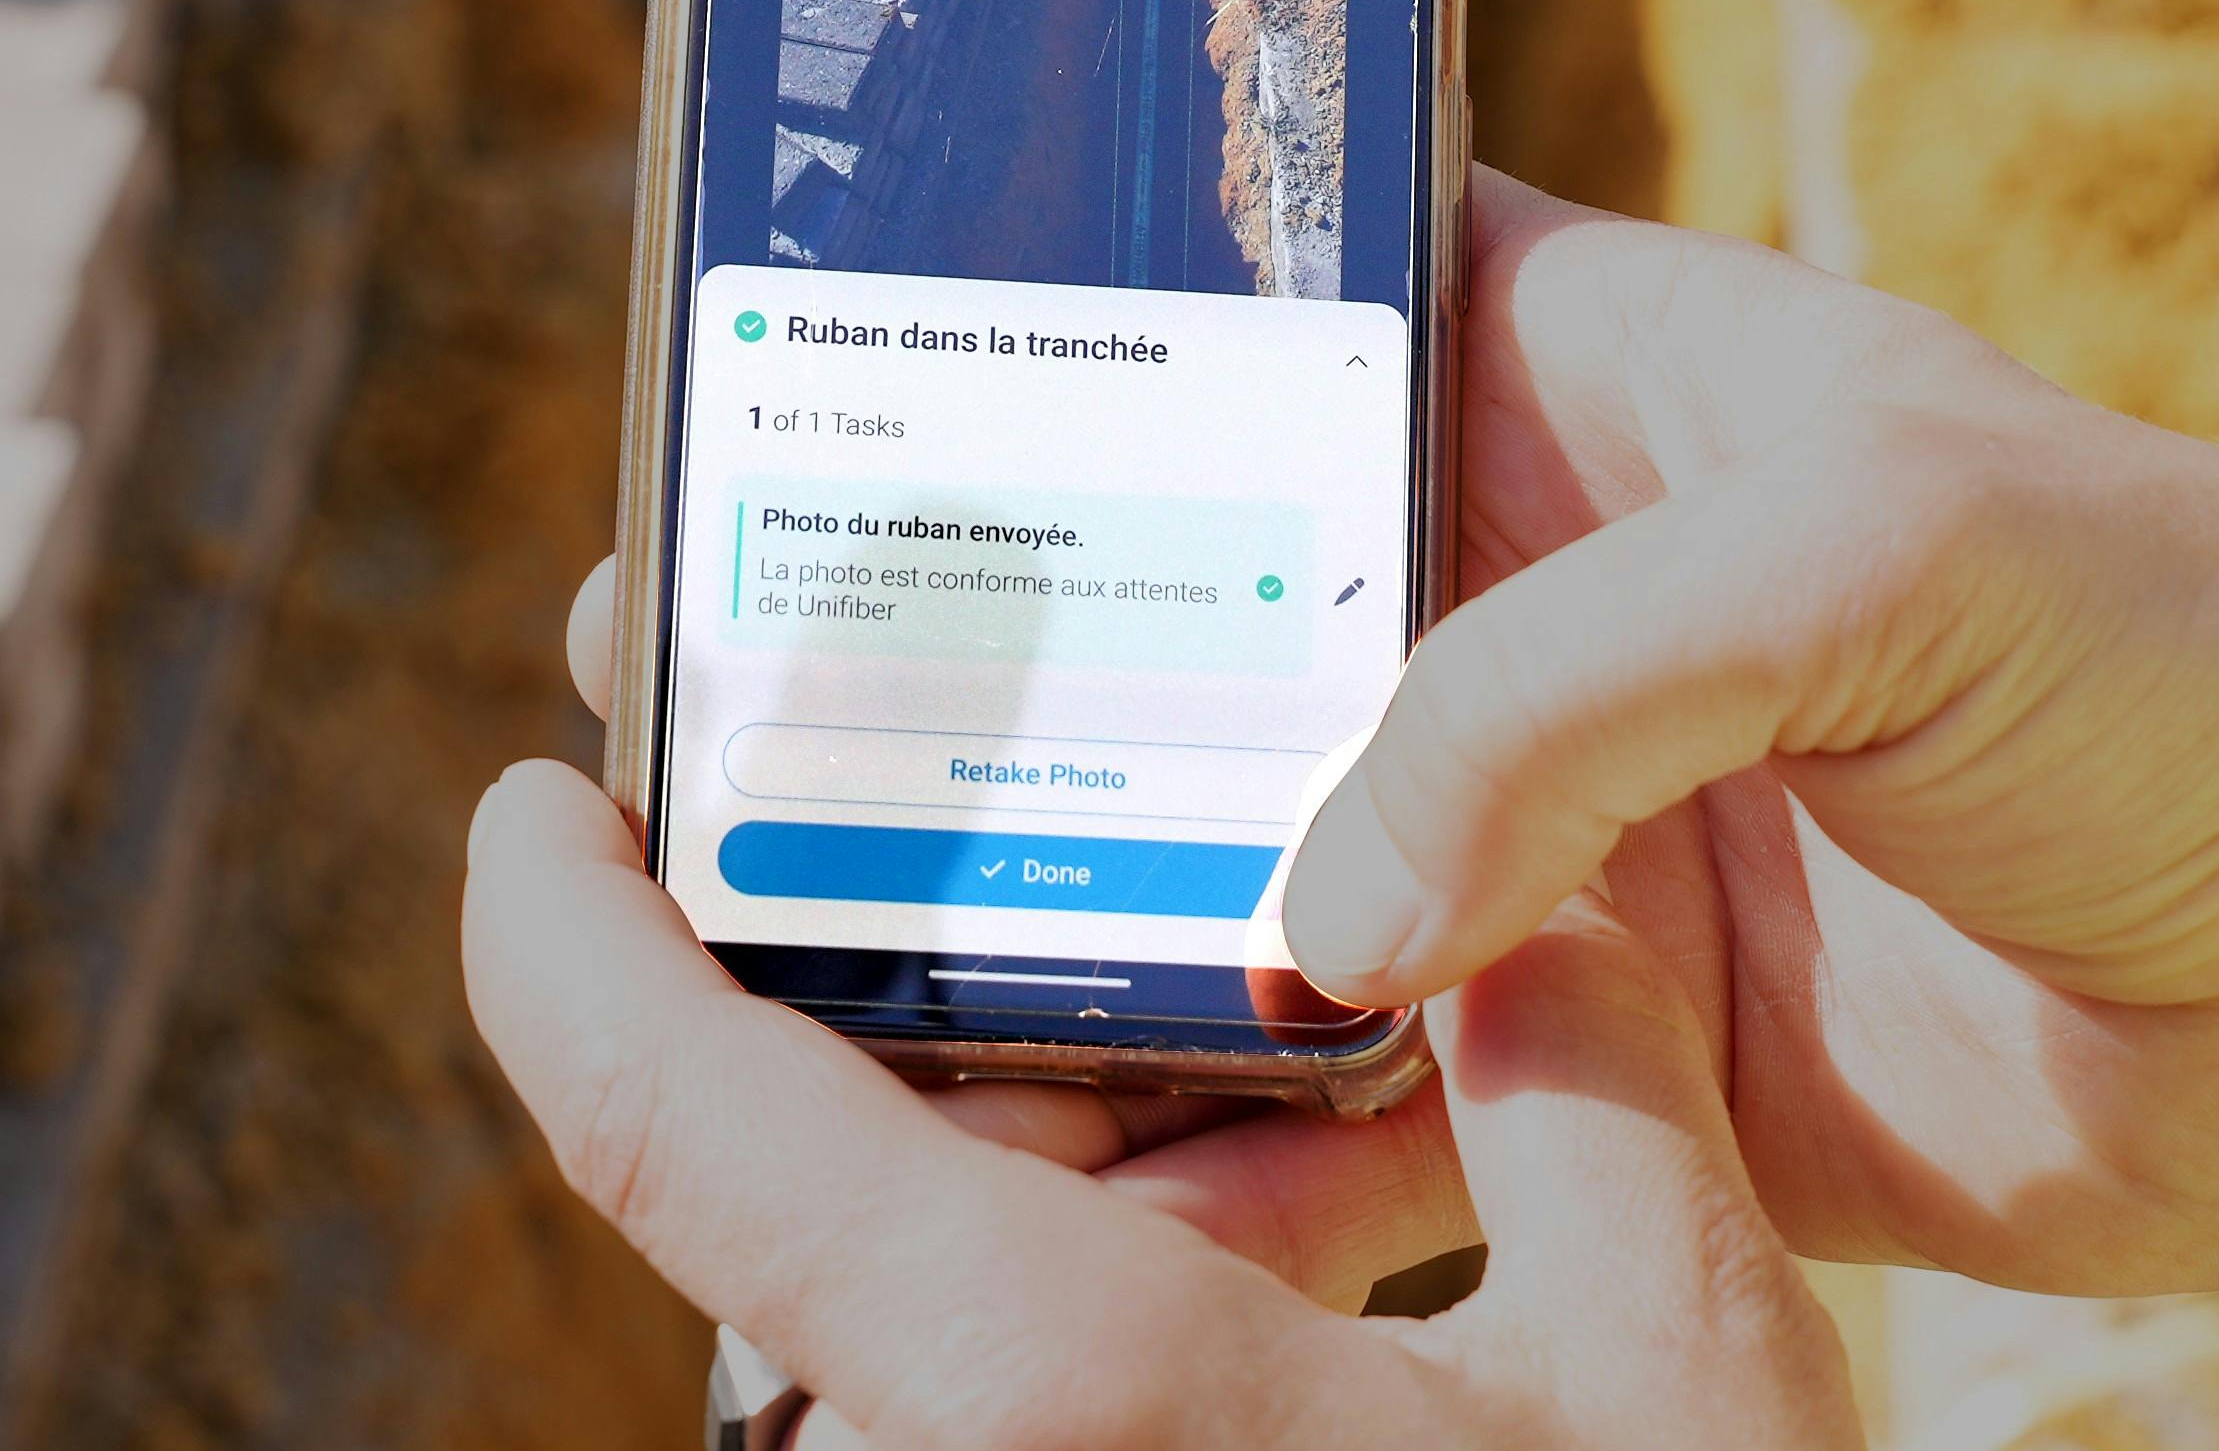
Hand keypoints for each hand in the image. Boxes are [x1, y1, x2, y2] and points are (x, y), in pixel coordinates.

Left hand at [463, 757, 1862, 1448]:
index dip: (554, 941)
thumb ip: (1585, 1089)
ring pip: (904, 1403)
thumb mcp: (1684, 1366)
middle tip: (1050, 990)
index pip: (671, 1123)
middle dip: (910, 1126)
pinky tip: (1248, 1383)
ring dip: (1009, 1295)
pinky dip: (1059, 1411)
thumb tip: (1534, 918)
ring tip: (1223, 1212)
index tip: (534, 825)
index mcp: (1051, 1395)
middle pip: (813, 1268)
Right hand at [546, 167, 2218, 1306]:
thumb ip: (1579, 687)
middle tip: (721, 732)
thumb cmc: (2188, 649)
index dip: (1016, 349)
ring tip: (829, 1000)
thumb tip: (1311, 916)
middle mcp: (1493, 591)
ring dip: (1036, 949)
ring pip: (1198, 877)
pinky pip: (1326, 1108)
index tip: (800, 408)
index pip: (1231, 308)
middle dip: (954, 684)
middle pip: (1152, 622)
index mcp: (1554, 373)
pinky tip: (1073, 1207)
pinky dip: (1205, 1165)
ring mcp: (1512, 830)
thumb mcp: (1892, 550)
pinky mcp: (1560, 1053)